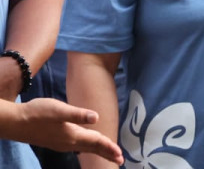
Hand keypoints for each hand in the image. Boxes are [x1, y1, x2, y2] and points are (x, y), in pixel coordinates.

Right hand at [5, 98, 123, 162]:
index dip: (109, 147)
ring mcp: (61, 143)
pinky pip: (77, 146)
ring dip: (98, 150)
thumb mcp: (59, 110)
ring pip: (85, 148)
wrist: (15, 122)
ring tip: (109, 152)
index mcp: (72, 136)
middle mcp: (68, 142)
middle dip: (107, 153)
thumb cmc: (37, 113)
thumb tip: (96, 118)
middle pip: (92, 148)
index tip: (121, 155)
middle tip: (120, 159)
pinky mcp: (56, 140)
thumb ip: (77, 114)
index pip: (96, 142)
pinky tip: (87, 145)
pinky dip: (87, 147)